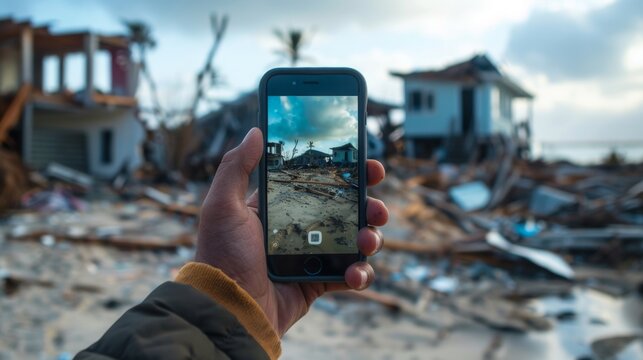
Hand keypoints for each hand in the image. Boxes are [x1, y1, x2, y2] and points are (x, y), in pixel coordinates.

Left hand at [195, 128, 387, 335]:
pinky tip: (355, 274)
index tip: (367, 165)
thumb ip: (236, 167)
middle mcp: (301, 227)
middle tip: (377, 207)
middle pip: (347, 209)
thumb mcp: (222, 205)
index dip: (347, 172)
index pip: (320, 181)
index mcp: (281, 206)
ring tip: (367, 240)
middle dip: (369, 205)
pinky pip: (351, 274)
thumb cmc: (222, 255)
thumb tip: (256, 131)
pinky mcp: (319, 282)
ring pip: (355, 240)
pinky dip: (360, 274)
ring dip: (371, 237)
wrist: (228, 309)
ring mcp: (313, 255)